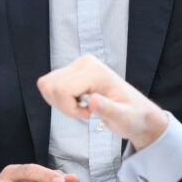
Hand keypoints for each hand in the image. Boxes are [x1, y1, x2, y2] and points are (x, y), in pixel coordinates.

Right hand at [37, 55, 168, 150]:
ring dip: (59, 102)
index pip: (62, 89)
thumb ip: (109, 110)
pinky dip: (58, 99)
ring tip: (81, 107)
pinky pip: (49, 84)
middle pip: (51, 86)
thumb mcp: (124, 118)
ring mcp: (77, 65)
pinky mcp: (72, 71)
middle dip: (63, 106)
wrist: (135, 112)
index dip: (69, 109)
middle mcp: (84, 63)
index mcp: (96, 71)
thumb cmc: (132, 116)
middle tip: (85, 112)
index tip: (89, 115)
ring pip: (46, 84)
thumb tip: (93, 100)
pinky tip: (76, 103)